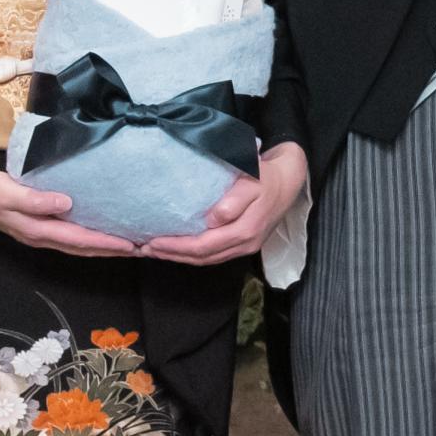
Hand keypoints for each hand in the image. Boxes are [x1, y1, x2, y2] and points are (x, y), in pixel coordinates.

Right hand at [0, 160, 139, 259]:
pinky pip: (74, 238)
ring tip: (131, 245)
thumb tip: (65, 204)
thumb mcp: (6, 192)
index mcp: (38, 230)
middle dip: (113, 250)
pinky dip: (92, 240)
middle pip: (84, 248)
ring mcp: (44, 235)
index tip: (130, 244)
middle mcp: (44, 237)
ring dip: (105, 248)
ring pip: (80, 246)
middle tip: (142, 248)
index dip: (105, 243)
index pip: (79, 239)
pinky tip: (105, 234)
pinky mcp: (45, 228)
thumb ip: (33, 199)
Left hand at [142, 143, 309, 265]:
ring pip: (207, 260)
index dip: (175, 247)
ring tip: (156, 250)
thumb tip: (213, 219)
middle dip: (171, 255)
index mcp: (245, 230)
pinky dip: (193, 255)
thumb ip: (235, 200)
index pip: (203, 246)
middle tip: (144, 249)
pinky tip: (178, 248)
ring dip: (179, 257)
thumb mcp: (253, 180)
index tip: (151, 241)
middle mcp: (245, 244)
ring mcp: (245, 247)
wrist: (290, 180)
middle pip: (202, 258)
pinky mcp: (244, 244)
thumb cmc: (267, 176)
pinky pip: (214, 255)